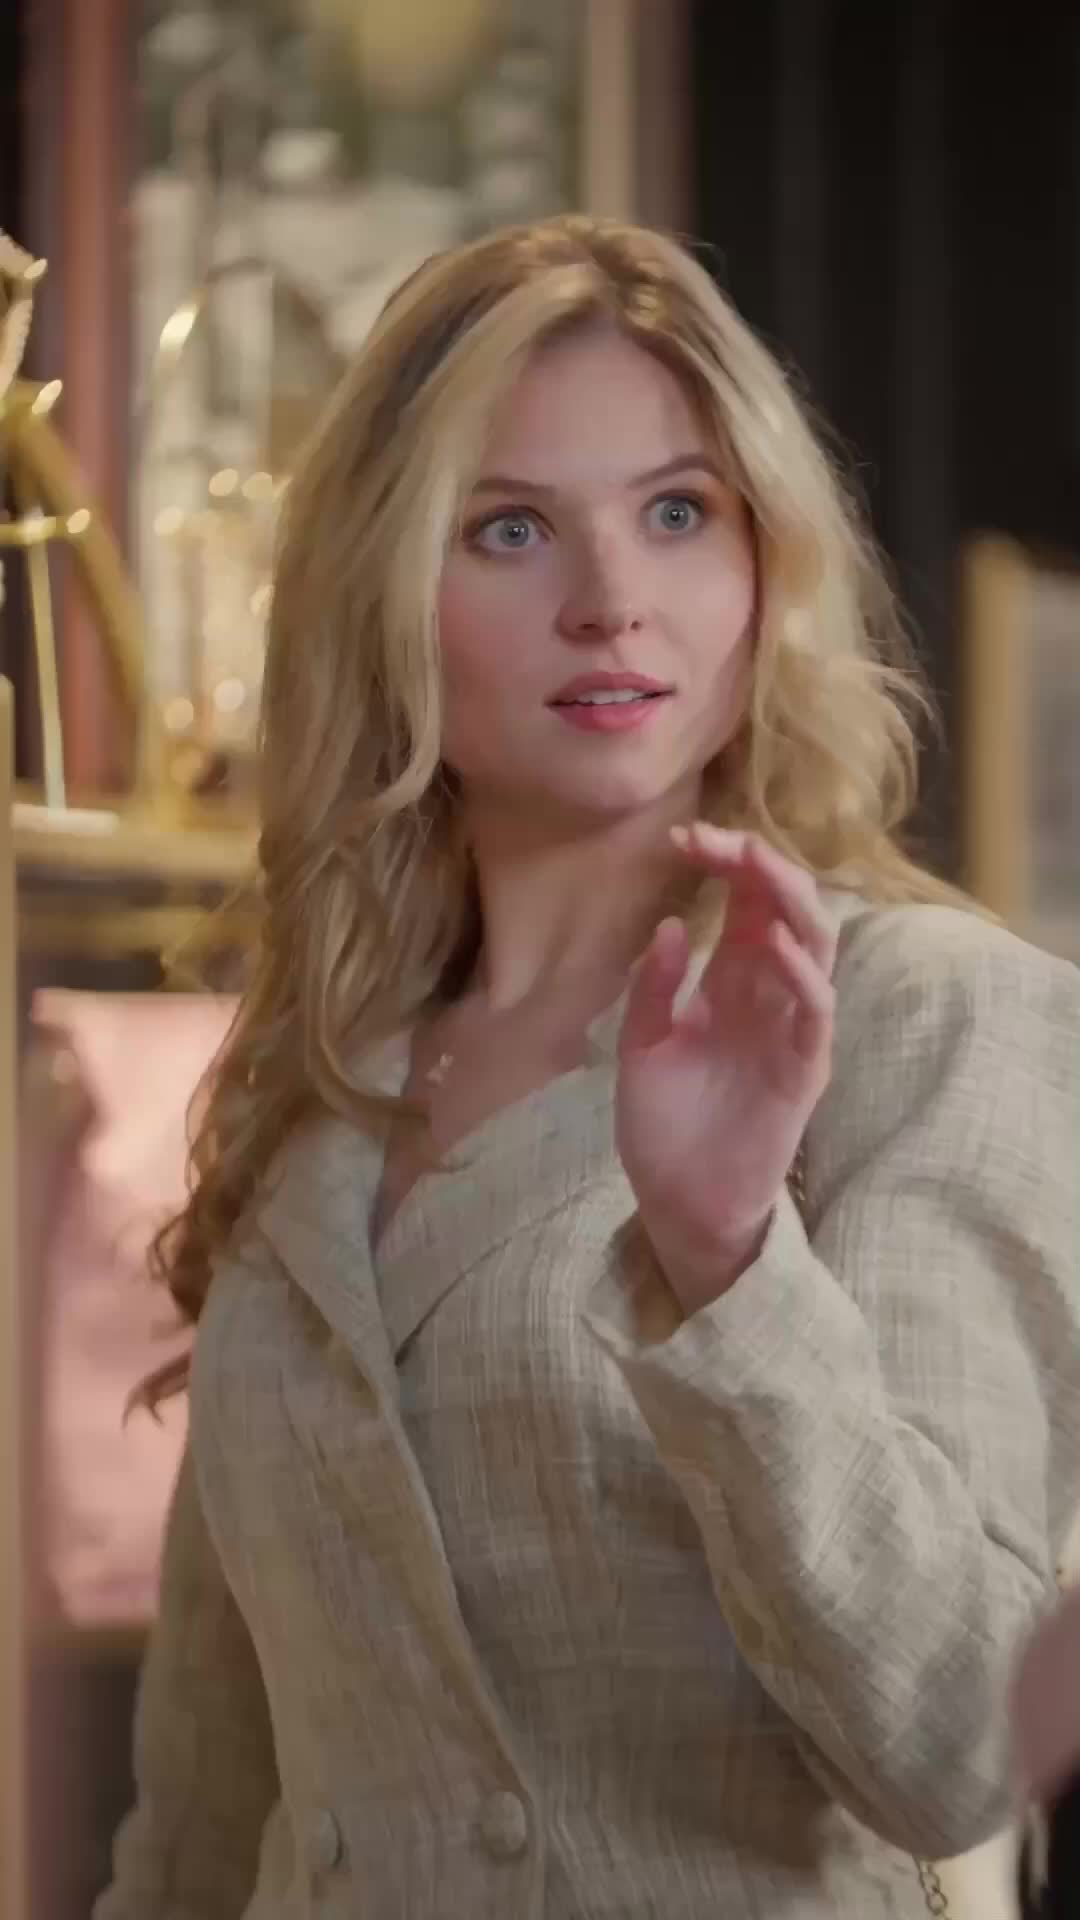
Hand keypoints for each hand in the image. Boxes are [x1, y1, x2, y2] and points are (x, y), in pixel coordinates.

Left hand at [616, 825, 836, 1313]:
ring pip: (817, 946)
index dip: (725, 863)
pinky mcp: (803, 1069)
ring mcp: (792, 1028)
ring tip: (754, 864)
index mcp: (733, 981)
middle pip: (787, 909)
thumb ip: (656, 988)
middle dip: (759, 865)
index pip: (746, 902)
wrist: (678, 1201)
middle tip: (715, 838)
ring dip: (790, 900)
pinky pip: (816, 1011)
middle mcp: (770, 995)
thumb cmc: (664, 1124)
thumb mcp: (642, 1045)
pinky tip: (771, 944)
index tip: (681, 839)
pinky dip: (800, 973)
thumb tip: (674, 924)